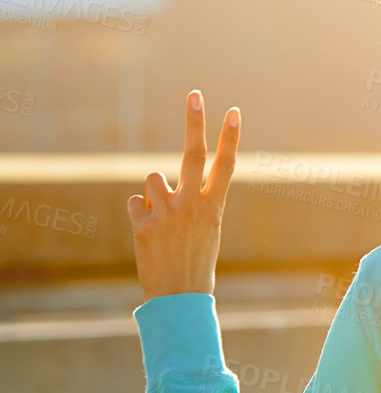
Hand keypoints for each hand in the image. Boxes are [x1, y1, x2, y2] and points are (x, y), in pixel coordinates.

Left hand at [127, 90, 239, 302]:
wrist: (180, 297)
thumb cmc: (195, 261)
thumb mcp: (205, 229)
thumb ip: (190, 201)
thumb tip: (160, 181)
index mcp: (214, 207)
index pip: (226, 165)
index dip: (230, 137)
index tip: (233, 111)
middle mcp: (193, 205)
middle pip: (194, 154)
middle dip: (194, 122)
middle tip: (195, 95)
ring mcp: (168, 213)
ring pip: (152, 179)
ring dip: (154, 194)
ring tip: (162, 220)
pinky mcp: (144, 224)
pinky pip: (136, 202)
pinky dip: (140, 215)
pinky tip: (149, 235)